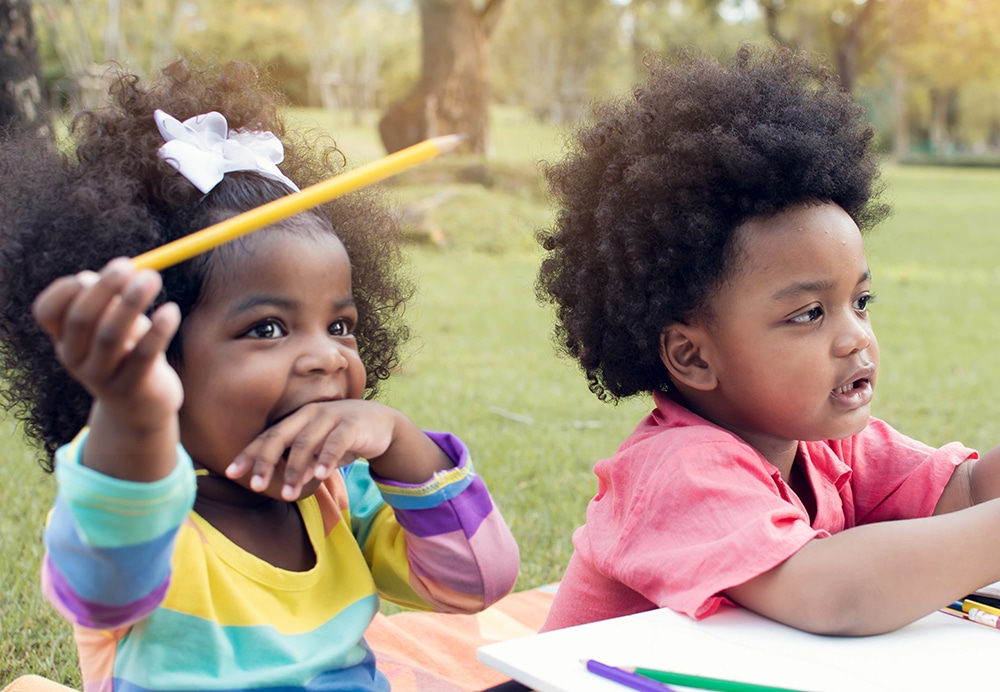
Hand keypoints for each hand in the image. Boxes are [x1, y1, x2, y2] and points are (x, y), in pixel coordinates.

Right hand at [31, 258, 182, 435]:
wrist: (141, 409)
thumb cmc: (127, 354)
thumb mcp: (114, 327)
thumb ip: (109, 303)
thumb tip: (102, 275)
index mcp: (65, 340)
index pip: (47, 312)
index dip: (65, 290)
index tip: (90, 274)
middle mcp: (75, 359)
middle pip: (81, 319)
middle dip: (105, 287)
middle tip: (131, 266)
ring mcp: (101, 377)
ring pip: (111, 336)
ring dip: (132, 302)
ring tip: (153, 278)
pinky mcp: (132, 389)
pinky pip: (143, 356)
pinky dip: (158, 330)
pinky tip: (171, 310)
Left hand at [229, 400, 450, 500]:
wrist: (381, 423)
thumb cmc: (342, 438)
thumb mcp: (317, 449)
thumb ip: (298, 462)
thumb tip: (273, 484)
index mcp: (297, 419)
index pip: (267, 437)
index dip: (249, 454)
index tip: (231, 473)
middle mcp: (309, 414)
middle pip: (280, 436)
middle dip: (265, 462)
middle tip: (254, 486)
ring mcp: (331, 416)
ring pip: (307, 442)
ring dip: (295, 469)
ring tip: (288, 493)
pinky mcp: (352, 424)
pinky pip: (336, 442)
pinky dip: (326, 459)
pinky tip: (320, 477)